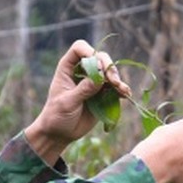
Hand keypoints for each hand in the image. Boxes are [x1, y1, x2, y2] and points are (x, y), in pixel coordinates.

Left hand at [23, 40, 128, 162]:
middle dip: (108, 67)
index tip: (98, 66)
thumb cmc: (56, 116)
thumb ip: (83, 89)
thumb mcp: (67, 103)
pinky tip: (126, 95)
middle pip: (99, 57)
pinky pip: (115, 87)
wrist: (60, 133)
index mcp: (68, 68)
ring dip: (117, 79)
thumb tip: (101, 77)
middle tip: (113, 81)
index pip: (79, 48)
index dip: (90, 52)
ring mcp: (93, 82)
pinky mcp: (102, 94)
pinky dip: (121, 90)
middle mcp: (82, 71)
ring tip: (121, 90)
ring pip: (110, 72)